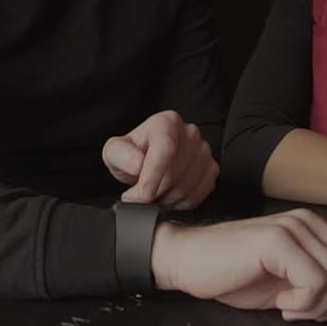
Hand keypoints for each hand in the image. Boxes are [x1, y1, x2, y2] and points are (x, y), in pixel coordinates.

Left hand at [102, 110, 217, 209]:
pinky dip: (181, 203)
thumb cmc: (131, 155)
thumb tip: (137, 165)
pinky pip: (198, 195)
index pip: (166, 148)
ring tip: (154, 195)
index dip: (153, 176)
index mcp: (167, 122)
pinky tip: (169, 196)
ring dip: (167, 199)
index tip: (141, 195)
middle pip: (175, 172)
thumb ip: (120, 155)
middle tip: (140, 196)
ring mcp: (204, 151)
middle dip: (154, 192)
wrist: (145, 162)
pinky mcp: (211, 169)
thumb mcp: (115, 152)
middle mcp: (190, 132)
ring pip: (187, 186)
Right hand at [151, 208, 326, 325]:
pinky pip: (316, 282)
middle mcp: (311, 223)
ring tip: (290, 308)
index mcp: (318, 231)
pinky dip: (303, 303)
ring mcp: (295, 228)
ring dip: (320, 308)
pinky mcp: (278, 240)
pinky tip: (281, 303)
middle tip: (309, 315)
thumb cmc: (234, 276)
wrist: (187, 261)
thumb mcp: (292, 291)